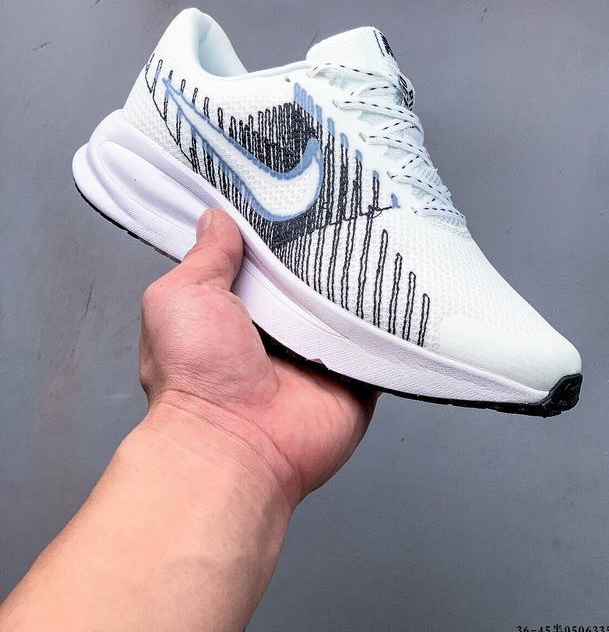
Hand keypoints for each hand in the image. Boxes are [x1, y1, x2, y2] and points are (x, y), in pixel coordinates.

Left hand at [139, 209, 377, 507]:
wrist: (235, 443)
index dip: (276, 227)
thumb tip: (216, 219)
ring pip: (347, 301)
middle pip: (310, 274)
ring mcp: (320, 350)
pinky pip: (379, 336)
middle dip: (323, 246)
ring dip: (359, 277)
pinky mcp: (356, 372)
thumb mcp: (183, 297)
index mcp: (236, 307)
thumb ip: (205, 258)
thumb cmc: (195, 375)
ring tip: (381, 226)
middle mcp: (279, 328)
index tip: (296, 188)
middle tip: (346, 199)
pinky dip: (389, 316)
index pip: (263, 256)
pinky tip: (402, 280)